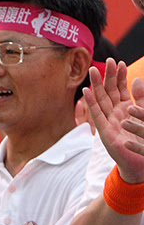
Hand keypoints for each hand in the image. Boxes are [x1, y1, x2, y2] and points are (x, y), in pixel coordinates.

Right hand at [83, 59, 143, 183]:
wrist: (141, 163)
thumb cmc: (143, 141)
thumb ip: (142, 98)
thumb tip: (138, 79)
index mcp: (125, 108)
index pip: (120, 88)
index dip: (119, 76)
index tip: (119, 62)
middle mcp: (115, 113)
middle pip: (109, 91)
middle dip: (108, 76)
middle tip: (108, 61)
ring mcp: (108, 121)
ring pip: (101, 100)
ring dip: (96, 85)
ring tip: (93, 71)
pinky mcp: (104, 131)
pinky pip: (96, 115)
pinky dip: (91, 103)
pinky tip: (86, 92)